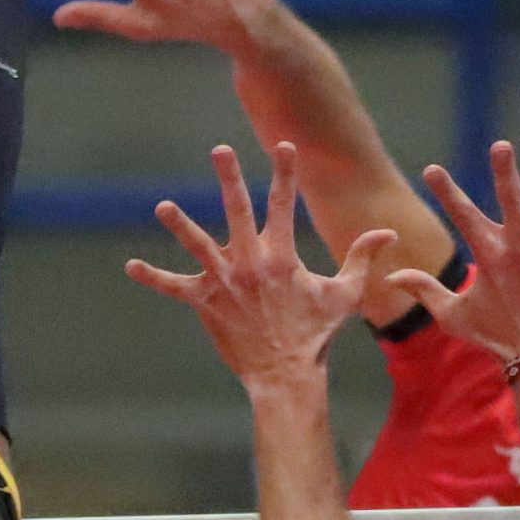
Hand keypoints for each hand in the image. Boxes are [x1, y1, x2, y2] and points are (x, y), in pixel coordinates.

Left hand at [132, 143, 392, 391]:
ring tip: (162, 206)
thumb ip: (363, 259)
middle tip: (221, 149)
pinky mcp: (205, 302)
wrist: (285, 374)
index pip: (284, 206)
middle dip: (230, 178)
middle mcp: (251, 263)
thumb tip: (388, 233)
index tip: (284, 146)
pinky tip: (130, 266)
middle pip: (238, 211)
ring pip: (198, 245)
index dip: (285, 174)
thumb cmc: (315, 334)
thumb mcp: (345, 294)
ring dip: (179, 224)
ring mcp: (225, 282)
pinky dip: (152, 277)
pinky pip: (174, 287)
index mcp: (282, 257)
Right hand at [393, 141, 519, 361]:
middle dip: (505, 171)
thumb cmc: (497, 338)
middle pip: (511, 199)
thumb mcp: (453, 315)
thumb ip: (423, 290)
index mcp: (490, 254)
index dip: (445, 191)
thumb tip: (390, 278)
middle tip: (502, 146)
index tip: (433, 169)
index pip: (462, 214)